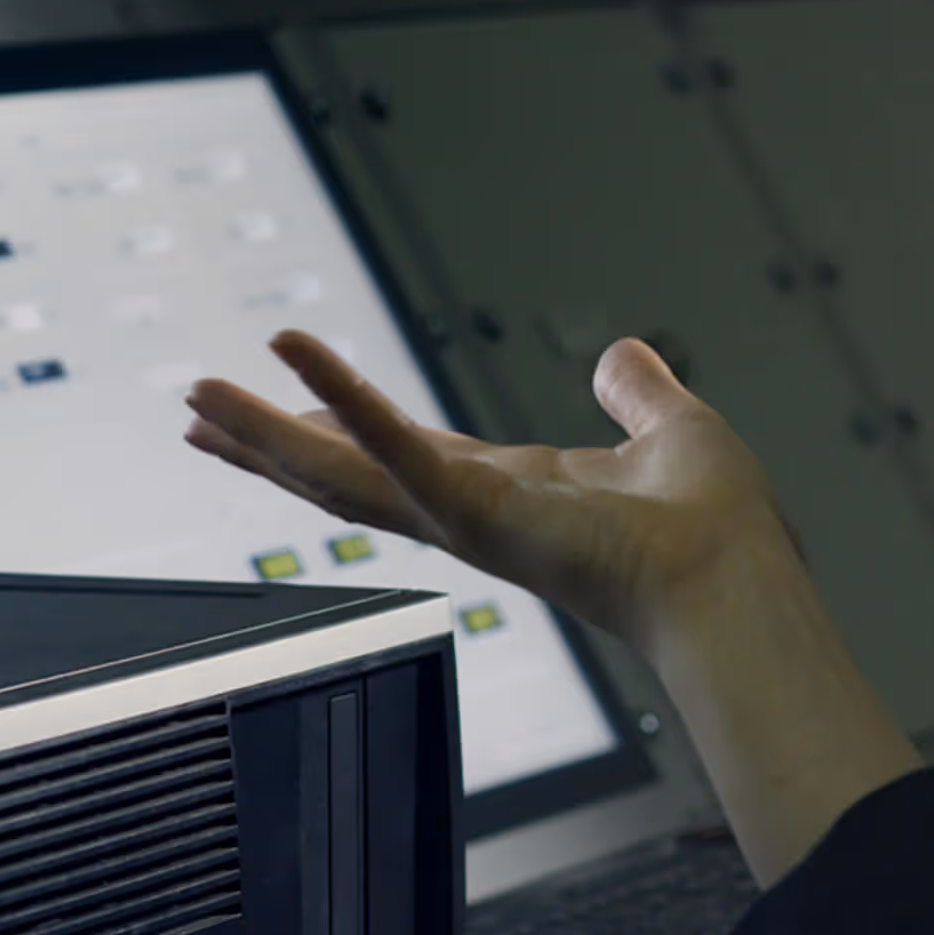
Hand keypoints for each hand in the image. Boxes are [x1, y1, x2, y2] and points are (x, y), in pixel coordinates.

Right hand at [182, 330, 797, 651]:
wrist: (736, 582)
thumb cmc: (718, 530)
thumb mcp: (670, 431)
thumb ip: (638, 394)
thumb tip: (620, 355)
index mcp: (508, 492)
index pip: (401, 453)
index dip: (341, 425)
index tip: (284, 404)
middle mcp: (470, 512)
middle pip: (345, 472)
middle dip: (269, 445)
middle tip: (197, 415)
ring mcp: (462, 517)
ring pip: (341, 472)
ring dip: (265, 433)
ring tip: (197, 396)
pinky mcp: (473, 509)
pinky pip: (395, 448)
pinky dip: (344, 397)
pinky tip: (294, 352)